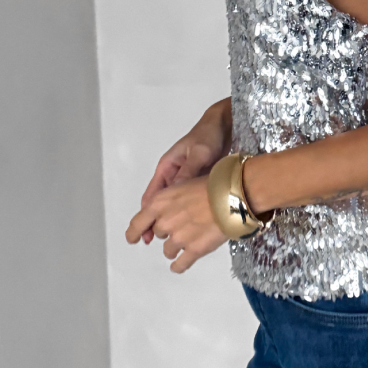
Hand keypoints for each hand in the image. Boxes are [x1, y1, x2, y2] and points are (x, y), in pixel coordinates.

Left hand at [125, 176, 226, 273]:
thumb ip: (172, 201)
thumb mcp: (184, 184)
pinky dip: (178, 266)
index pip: (138, 223)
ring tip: (190, 240)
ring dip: (175, 247)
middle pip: (159, 234)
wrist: (233, 197)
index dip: (134, 233)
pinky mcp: (193, 250)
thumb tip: (173, 210)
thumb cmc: (214, 186)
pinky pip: (180, 264)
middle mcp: (165, 221)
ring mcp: (178, 238)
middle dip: (169, 231)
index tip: (132, 239)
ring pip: (168, 250)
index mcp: (160, 203)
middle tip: (185, 224)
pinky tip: (179, 265)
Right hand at [136, 109, 228, 243]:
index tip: (141, 232)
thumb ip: (189, 171)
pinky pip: (189, 203)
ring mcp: (186, 181)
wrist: (226, 126)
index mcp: (167, 168)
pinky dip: (188, 215)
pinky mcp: (198, 185)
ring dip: (173, 221)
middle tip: (155, 241)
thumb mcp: (199, 153)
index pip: (152, 197)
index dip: (145, 216)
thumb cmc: (208, 135)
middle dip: (156, 223)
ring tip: (173, 239)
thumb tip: (178, 191)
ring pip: (175, 207)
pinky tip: (192, 227)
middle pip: (160, 205)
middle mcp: (173, 176)